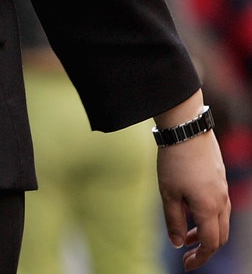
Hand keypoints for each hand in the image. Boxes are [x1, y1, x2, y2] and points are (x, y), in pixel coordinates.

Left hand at [156, 129, 229, 270]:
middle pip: (220, 236)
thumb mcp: (167, 193)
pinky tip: (188, 212)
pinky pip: (218, 207)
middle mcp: (221, 201)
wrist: (187, 130)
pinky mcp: (219, 180)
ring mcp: (222, 190)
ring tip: (183, 235)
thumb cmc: (174, 161)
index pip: (210, 243)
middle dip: (204, 249)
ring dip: (204, 233)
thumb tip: (177, 243)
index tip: (186, 265)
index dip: (199, 257)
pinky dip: (206, 218)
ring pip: (220, 221)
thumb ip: (173, 220)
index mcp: (209, 208)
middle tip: (185, 255)